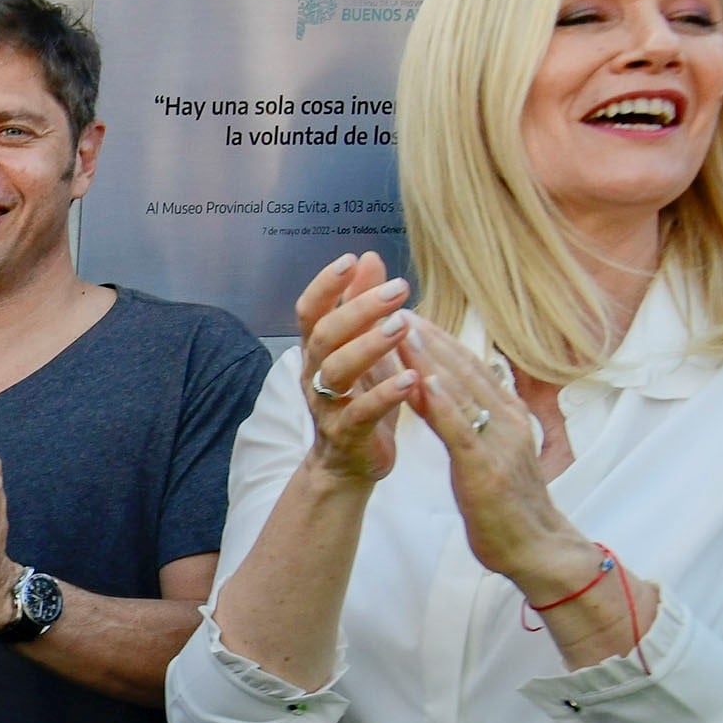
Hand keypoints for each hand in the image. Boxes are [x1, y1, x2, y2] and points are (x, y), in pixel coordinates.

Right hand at [291, 252, 423, 486]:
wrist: (349, 464)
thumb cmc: (359, 399)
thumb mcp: (361, 348)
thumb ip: (361, 305)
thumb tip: (368, 258)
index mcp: (317, 353)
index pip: (309, 312)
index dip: (324, 286)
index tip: (350, 260)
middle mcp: (315, 376)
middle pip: (325, 336)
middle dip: (358, 309)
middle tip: (397, 290)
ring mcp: (328, 406)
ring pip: (337, 372)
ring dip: (370, 345)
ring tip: (403, 325)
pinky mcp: (348, 434)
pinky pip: (362, 412)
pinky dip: (386, 393)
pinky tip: (413, 377)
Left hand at [396, 313, 595, 590]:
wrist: (536, 548)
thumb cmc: (506, 503)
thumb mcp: (487, 452)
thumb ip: (471, 422)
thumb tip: (447, 393)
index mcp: (506, 414)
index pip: (470, 367)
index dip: (440, 339)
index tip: (410, 313)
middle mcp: (506, 419)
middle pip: (464, 370)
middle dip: (430, 337)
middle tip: (395, 307)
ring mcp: (499, 442)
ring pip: (462, 391)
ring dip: (432, 358)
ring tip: (403, 329)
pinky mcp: (487, 469)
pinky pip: (461, 431)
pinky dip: (443, 405)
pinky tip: (423, 383)